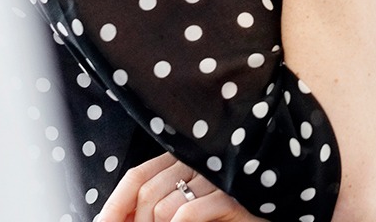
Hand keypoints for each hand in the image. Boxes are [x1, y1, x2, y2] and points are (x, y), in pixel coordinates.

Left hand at [95, 152, 266, 221]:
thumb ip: (154, 207)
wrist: (265, 218)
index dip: (115, 202)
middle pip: (147, 191)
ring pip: (164, 205)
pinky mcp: (232, 198)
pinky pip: (187, 213)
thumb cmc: (224, 217)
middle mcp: (201, 162)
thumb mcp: (184, 208)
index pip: (138, 174)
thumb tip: (110, 217)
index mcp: (185, 158)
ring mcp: (218, 178)